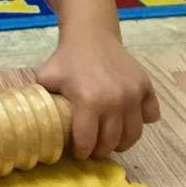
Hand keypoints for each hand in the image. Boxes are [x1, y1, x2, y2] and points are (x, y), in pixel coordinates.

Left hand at [34, 31, 159, 158]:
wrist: (91, 34)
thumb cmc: (68, 59)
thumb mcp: (47, 77)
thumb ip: (41, 101)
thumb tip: (34, 122)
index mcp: (89, 101)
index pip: (87, 142)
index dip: (81, 151)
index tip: (78, 151)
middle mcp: (115, 100)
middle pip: (111, 142)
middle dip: (101, 150)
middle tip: (94, 147)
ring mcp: (133, 94)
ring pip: (133, 134)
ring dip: (121, 142)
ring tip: (111, 139)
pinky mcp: (146, 87)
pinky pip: (151, 115)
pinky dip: (142, 120)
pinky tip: (129, 118)